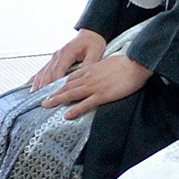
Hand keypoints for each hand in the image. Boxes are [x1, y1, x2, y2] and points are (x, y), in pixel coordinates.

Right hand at [29, 28, 107, 88]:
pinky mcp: (53, 60)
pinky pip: (42, 70)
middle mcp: (58, 55)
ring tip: (34, 95)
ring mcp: (54, 57)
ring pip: (43, 72)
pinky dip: (35, 78)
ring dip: (38, 83)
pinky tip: (30, 84)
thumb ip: (89, 63)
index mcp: (67, 53)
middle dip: (44, 86)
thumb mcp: (95, 51)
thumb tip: (85, 74)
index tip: (53, 92)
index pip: (58, 70)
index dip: (54, 82)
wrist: (90, 34)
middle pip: (48, 73)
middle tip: (42, 98)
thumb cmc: (92, 42)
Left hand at [39, 50, 153, 112]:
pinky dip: (75, 109)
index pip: (70, 78)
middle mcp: (88, 78)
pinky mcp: (102, 95)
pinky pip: (86, 104)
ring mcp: (94, 87)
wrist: (136, 63)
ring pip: (71, 94)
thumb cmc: (126, 63)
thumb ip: (99, 68)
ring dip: (58, 100)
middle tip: (41, 100)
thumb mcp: (108, 62)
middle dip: (53, 93)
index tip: (51, 90)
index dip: (59, 84)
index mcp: (90, 70)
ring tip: (46, 106)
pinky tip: (67, 115)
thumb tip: (97, 72)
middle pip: (67, 86)